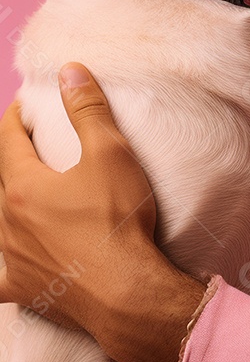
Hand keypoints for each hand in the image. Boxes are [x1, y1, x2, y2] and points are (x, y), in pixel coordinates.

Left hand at [0, 64, 206, 361]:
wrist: (126, 291)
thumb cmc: (118, 220)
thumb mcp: (110, 153)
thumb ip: (87, 109)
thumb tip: (68, 71)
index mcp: (24, 187)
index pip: (9, 143)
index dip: (14, 120)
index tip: (20, 107)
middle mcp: (9, 223)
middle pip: (1, 181)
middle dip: (9, 158)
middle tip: (22, 144)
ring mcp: (14, 260)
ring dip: (8, 205)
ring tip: (21, 195)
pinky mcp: (25, 290)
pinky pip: (0, 278)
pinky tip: (3, 267)